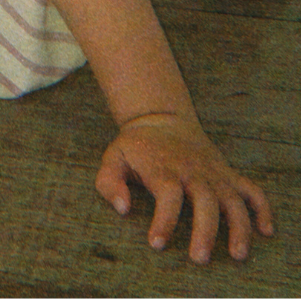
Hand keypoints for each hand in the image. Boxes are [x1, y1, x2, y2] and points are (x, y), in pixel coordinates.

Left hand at [95, 113, 273, 263]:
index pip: (167, 195)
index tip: (157, 244)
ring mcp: (213, 173)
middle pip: (205, 200)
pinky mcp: (227, 174)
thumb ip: (110, 183)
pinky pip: (251, 190)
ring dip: (239, 226)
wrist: (161, 118)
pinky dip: (262, 208)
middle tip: (199, 258)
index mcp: (164, 169)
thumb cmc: (136, 147)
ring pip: (232, 199)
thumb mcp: (114, 158)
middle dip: (205, 230)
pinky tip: (266, 231)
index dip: (163, 220)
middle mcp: (192, 171)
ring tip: (237, 254)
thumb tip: (122, 208)